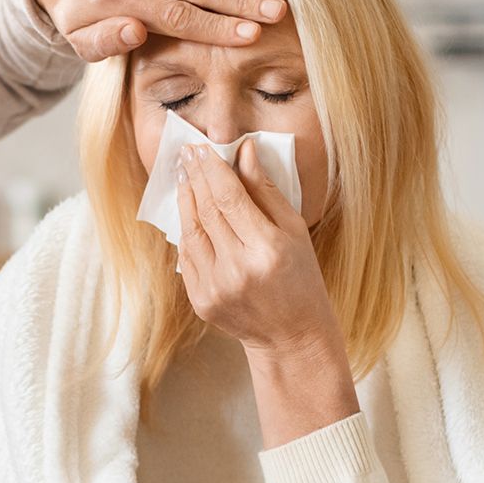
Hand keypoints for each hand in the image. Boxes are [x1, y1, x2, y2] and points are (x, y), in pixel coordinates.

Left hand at [177, 139, 334, 351]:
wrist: (290, 334)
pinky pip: (186, 257)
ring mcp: (215, 289)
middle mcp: (237, 270)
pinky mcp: (200, 302)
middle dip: (195, 178)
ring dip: (185, 201)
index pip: (229, 198)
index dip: (212, 169)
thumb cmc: (299, 277)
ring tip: (184, 177)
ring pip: (190, 233)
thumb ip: (265, 190)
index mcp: (267, 249)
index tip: (200, 147)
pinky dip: (186, 232)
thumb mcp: (293, 230)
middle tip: (187, 154)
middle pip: (207, 212)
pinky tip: (189, 212)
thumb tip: (243, 152)